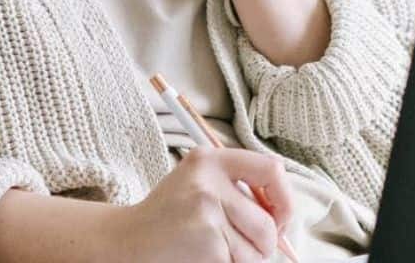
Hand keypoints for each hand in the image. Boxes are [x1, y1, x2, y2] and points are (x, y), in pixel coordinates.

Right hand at [107, 146, 293, 261]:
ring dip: (244, 259)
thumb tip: (285, 216)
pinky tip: (203, 256)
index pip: (271, 170)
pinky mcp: (208, 244)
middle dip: (264, 244)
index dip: (284, 199)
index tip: (278, 218)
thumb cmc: (170, 215)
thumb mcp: (198, 184)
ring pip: (257, 250)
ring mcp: (207, 213)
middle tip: (243, 246)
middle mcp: (208, 182)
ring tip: (215, 249)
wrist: (129, 240)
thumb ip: (238, 188)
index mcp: (209, 160)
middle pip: (267, 223)